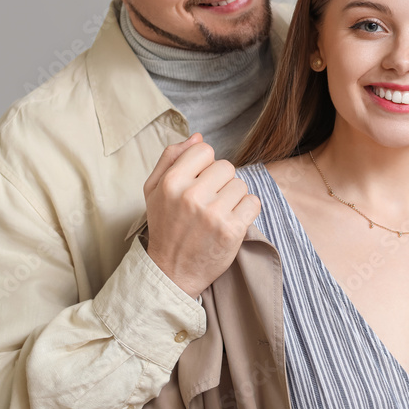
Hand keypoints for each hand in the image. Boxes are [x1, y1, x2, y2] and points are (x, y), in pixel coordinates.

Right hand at [142, 133, 261, 297]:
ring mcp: (213, 214)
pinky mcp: (232, 231)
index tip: (199, 182)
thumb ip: (171, 158)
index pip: (205, 150)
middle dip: (221, 181)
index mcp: (172, 182)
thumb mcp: (154, 189)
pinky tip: (231, 221)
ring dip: (234, 197)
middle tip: (209, 201)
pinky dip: (247, 211)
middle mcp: (192, 196)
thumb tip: (198, 136)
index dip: (205, 165)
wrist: (172, 271)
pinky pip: (253, 202)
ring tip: (218, 213)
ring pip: (241, 184)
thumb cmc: (165, 226)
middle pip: (226, 166)